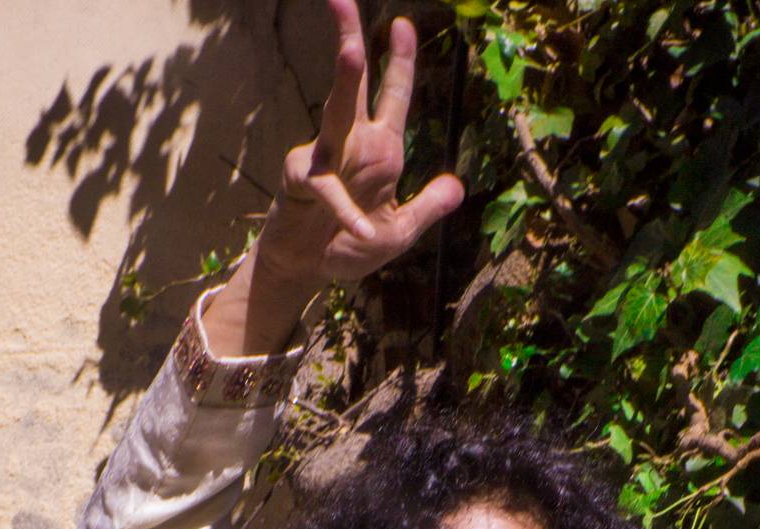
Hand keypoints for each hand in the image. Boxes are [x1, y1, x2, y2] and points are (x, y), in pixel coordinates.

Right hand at [254, 0, 463, 292]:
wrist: (308, 270)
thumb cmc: (350, 247)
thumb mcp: (400, 232)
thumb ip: (427, 208)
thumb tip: (457, 186)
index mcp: (380, 150)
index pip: (392, 98)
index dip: (399, 63)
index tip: (403, 25)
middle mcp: (351, 144)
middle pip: (354, 85)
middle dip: (351, 41)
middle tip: (344, 0)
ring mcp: (324, 158)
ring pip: (334, 112)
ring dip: (342, 82)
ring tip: (349, 52)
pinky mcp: (302, 182)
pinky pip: (328, 190)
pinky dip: (347, 213)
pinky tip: (363, 232)